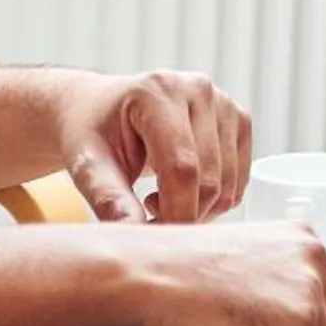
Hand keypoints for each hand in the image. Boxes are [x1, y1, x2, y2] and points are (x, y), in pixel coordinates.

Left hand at [53, 69, 251, 224]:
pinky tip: (182, 188)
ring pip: (228, 185)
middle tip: (147, 213)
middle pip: (210, 179)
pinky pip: (239, 180)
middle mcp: (198, 90)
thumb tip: (133, 232)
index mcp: (158, 92)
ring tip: (160, 196)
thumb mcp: (86, 165)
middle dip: (183, 214)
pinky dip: (215, 198)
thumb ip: (109, 198)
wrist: (101, 108)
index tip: (153, 236)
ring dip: (199, 208)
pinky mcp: (238, 120)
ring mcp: (223, 103)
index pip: (182, 167)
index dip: (174, 212)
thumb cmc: (92, 132)